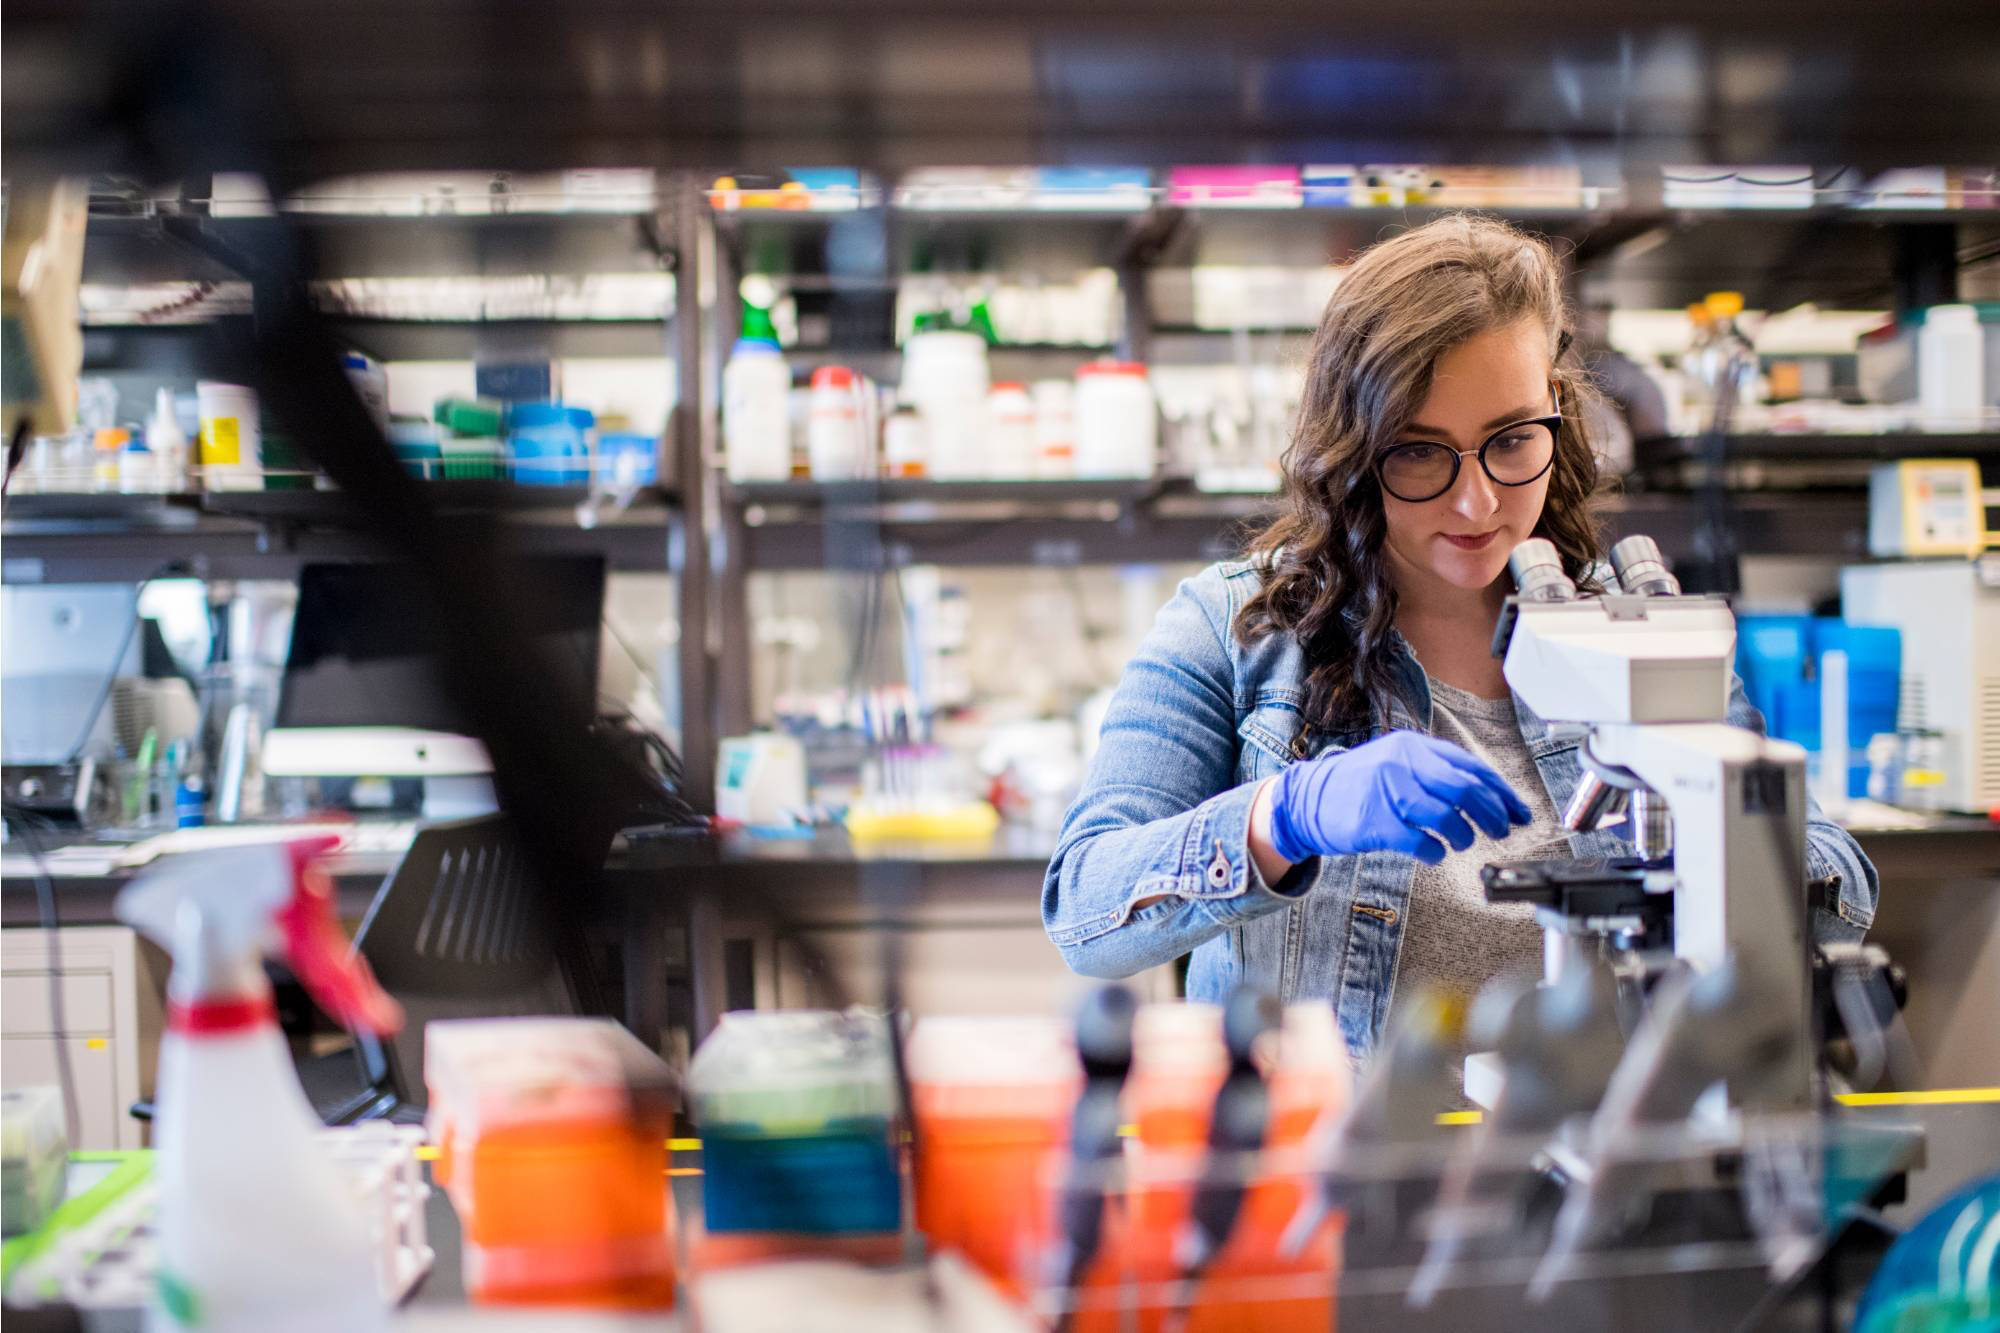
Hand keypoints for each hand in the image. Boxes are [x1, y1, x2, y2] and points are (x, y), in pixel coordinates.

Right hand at [1266, 730, 1532, 865]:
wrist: (1307, 799)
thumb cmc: (1359, 786)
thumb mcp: (1397, 763)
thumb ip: (1436, 773)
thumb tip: (1489, 798)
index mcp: (1413, 746)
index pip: (1470, 767)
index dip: (1501, 792)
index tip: (1519, 812)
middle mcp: (1401, 763)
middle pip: (1465, 789)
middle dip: (1492, 814)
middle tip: (1502, 831)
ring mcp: (1386, 792)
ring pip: (1446, 816)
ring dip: (1464, 834)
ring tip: (1462, 841)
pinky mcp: (1375, 823)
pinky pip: (1420, 841)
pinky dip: (1436, 850)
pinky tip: (1435, 851)